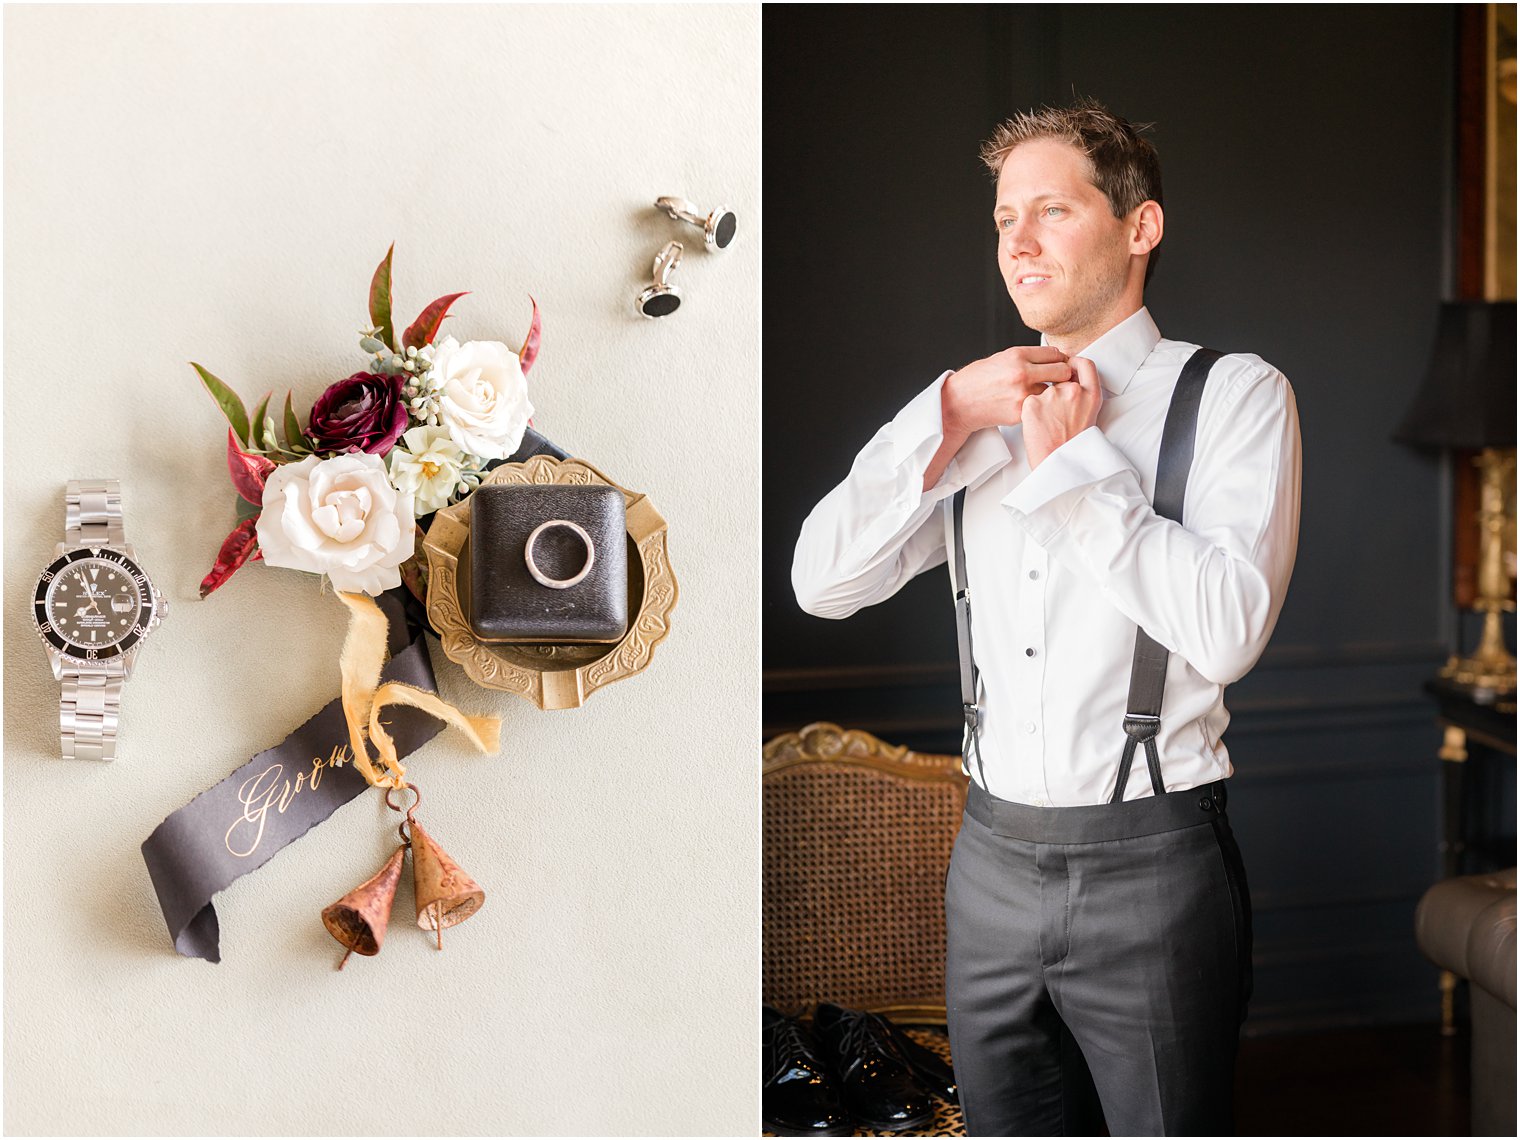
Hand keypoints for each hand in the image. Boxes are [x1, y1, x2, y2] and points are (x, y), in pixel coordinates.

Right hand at [942, 345, 1072, 438]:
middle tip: (1060, 379)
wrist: (959, 403)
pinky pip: (1040, 406)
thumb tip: (1050, 357)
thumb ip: (1026, 357)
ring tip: (1039, 394)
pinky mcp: (1021, 412)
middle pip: (1062, 371)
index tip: (1060, 363)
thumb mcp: (1001, 358)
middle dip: (1064, 375)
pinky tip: (1029, 404)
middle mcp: (1022, 372)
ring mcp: (1022, 393)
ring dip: (1051, 393)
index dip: (1060, 359)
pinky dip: (1038, 406)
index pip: (1054, 353)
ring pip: (1054, 391)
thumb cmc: (977, 380)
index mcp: (1017, 355)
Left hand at [1021, 356, 1102, 469]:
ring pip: (1043, 390)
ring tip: (1047, 425)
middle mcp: (1074, 391)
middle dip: (1055, 388)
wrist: (1058, 464)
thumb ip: (1082, 397)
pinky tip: (1038, 426)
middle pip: (1060, 378)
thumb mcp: (1089, 416)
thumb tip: (1070, 382)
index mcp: (1091, 394)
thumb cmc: (1073, 446)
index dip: (1074, 363)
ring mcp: (1052, 395)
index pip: (1085, 365)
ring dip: (1042, 402)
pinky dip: (1031, 411)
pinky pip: (1029, 400)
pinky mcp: (1032, 402)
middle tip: (1053, 408)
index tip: (1068, 366)